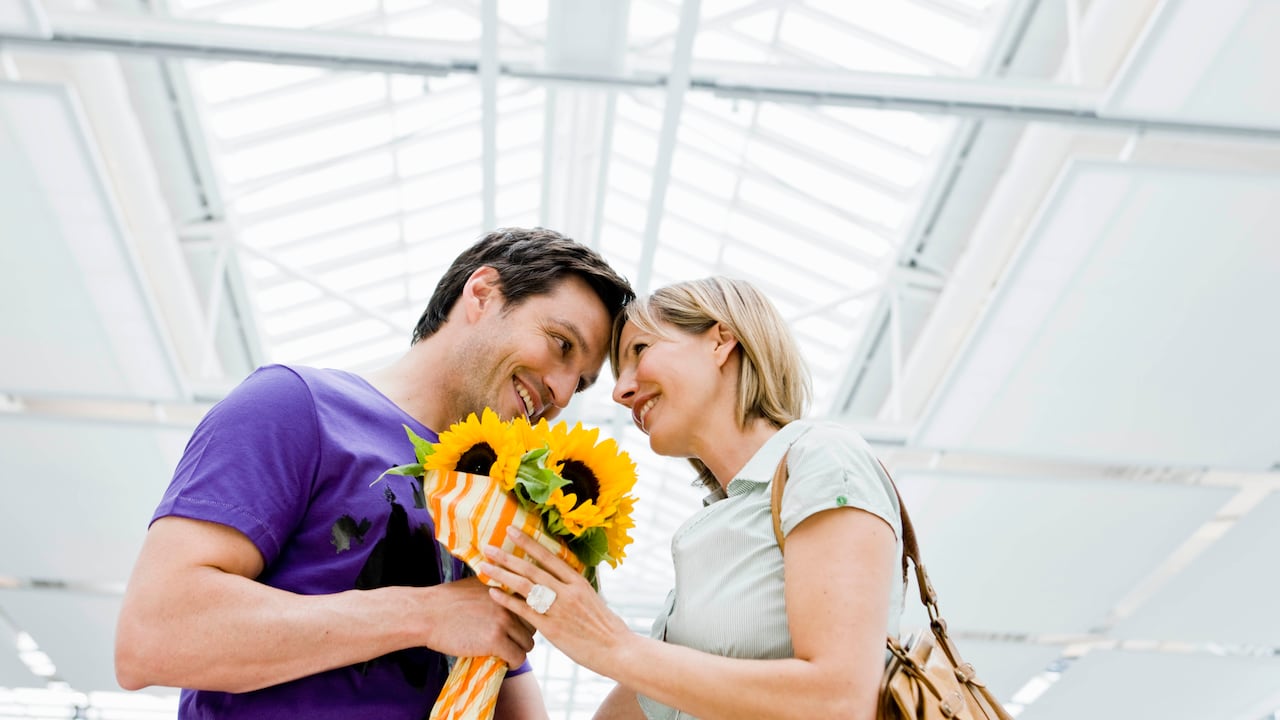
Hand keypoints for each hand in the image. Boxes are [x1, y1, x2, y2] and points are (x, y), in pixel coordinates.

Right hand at [421, 576, 535, 667]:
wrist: (427, 613)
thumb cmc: (447, 600)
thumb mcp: (477, 584)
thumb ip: (496, 589)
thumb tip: (507, 595)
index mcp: (506, 587)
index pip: (531, 604)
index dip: (526, 617)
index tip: (518, 626)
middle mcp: (509, 602)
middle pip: (533, 625)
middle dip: (523, 634)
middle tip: (511, 642)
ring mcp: (504, 621)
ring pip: (527, 643)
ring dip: (519, 650)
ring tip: (507, 653)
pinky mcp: (496, 640)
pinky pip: (517, 657)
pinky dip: (512, 662)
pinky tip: (503, 662)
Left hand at [478, 528, 632, 673]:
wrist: (618, 650)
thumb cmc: (606, 627)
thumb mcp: (592, 598)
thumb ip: (574, 588)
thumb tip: (560, 577)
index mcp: (578, 581)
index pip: (548, 556)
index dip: (528, 542)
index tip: (511, 530)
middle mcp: (567, 591)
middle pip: (532, 568)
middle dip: (507, 556)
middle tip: (488, 546)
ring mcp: (559, 609)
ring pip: (525, 586)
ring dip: (502, 574)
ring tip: (484, 566)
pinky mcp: (552, 629)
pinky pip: (525, 611)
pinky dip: (507, 600)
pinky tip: (493, 593)